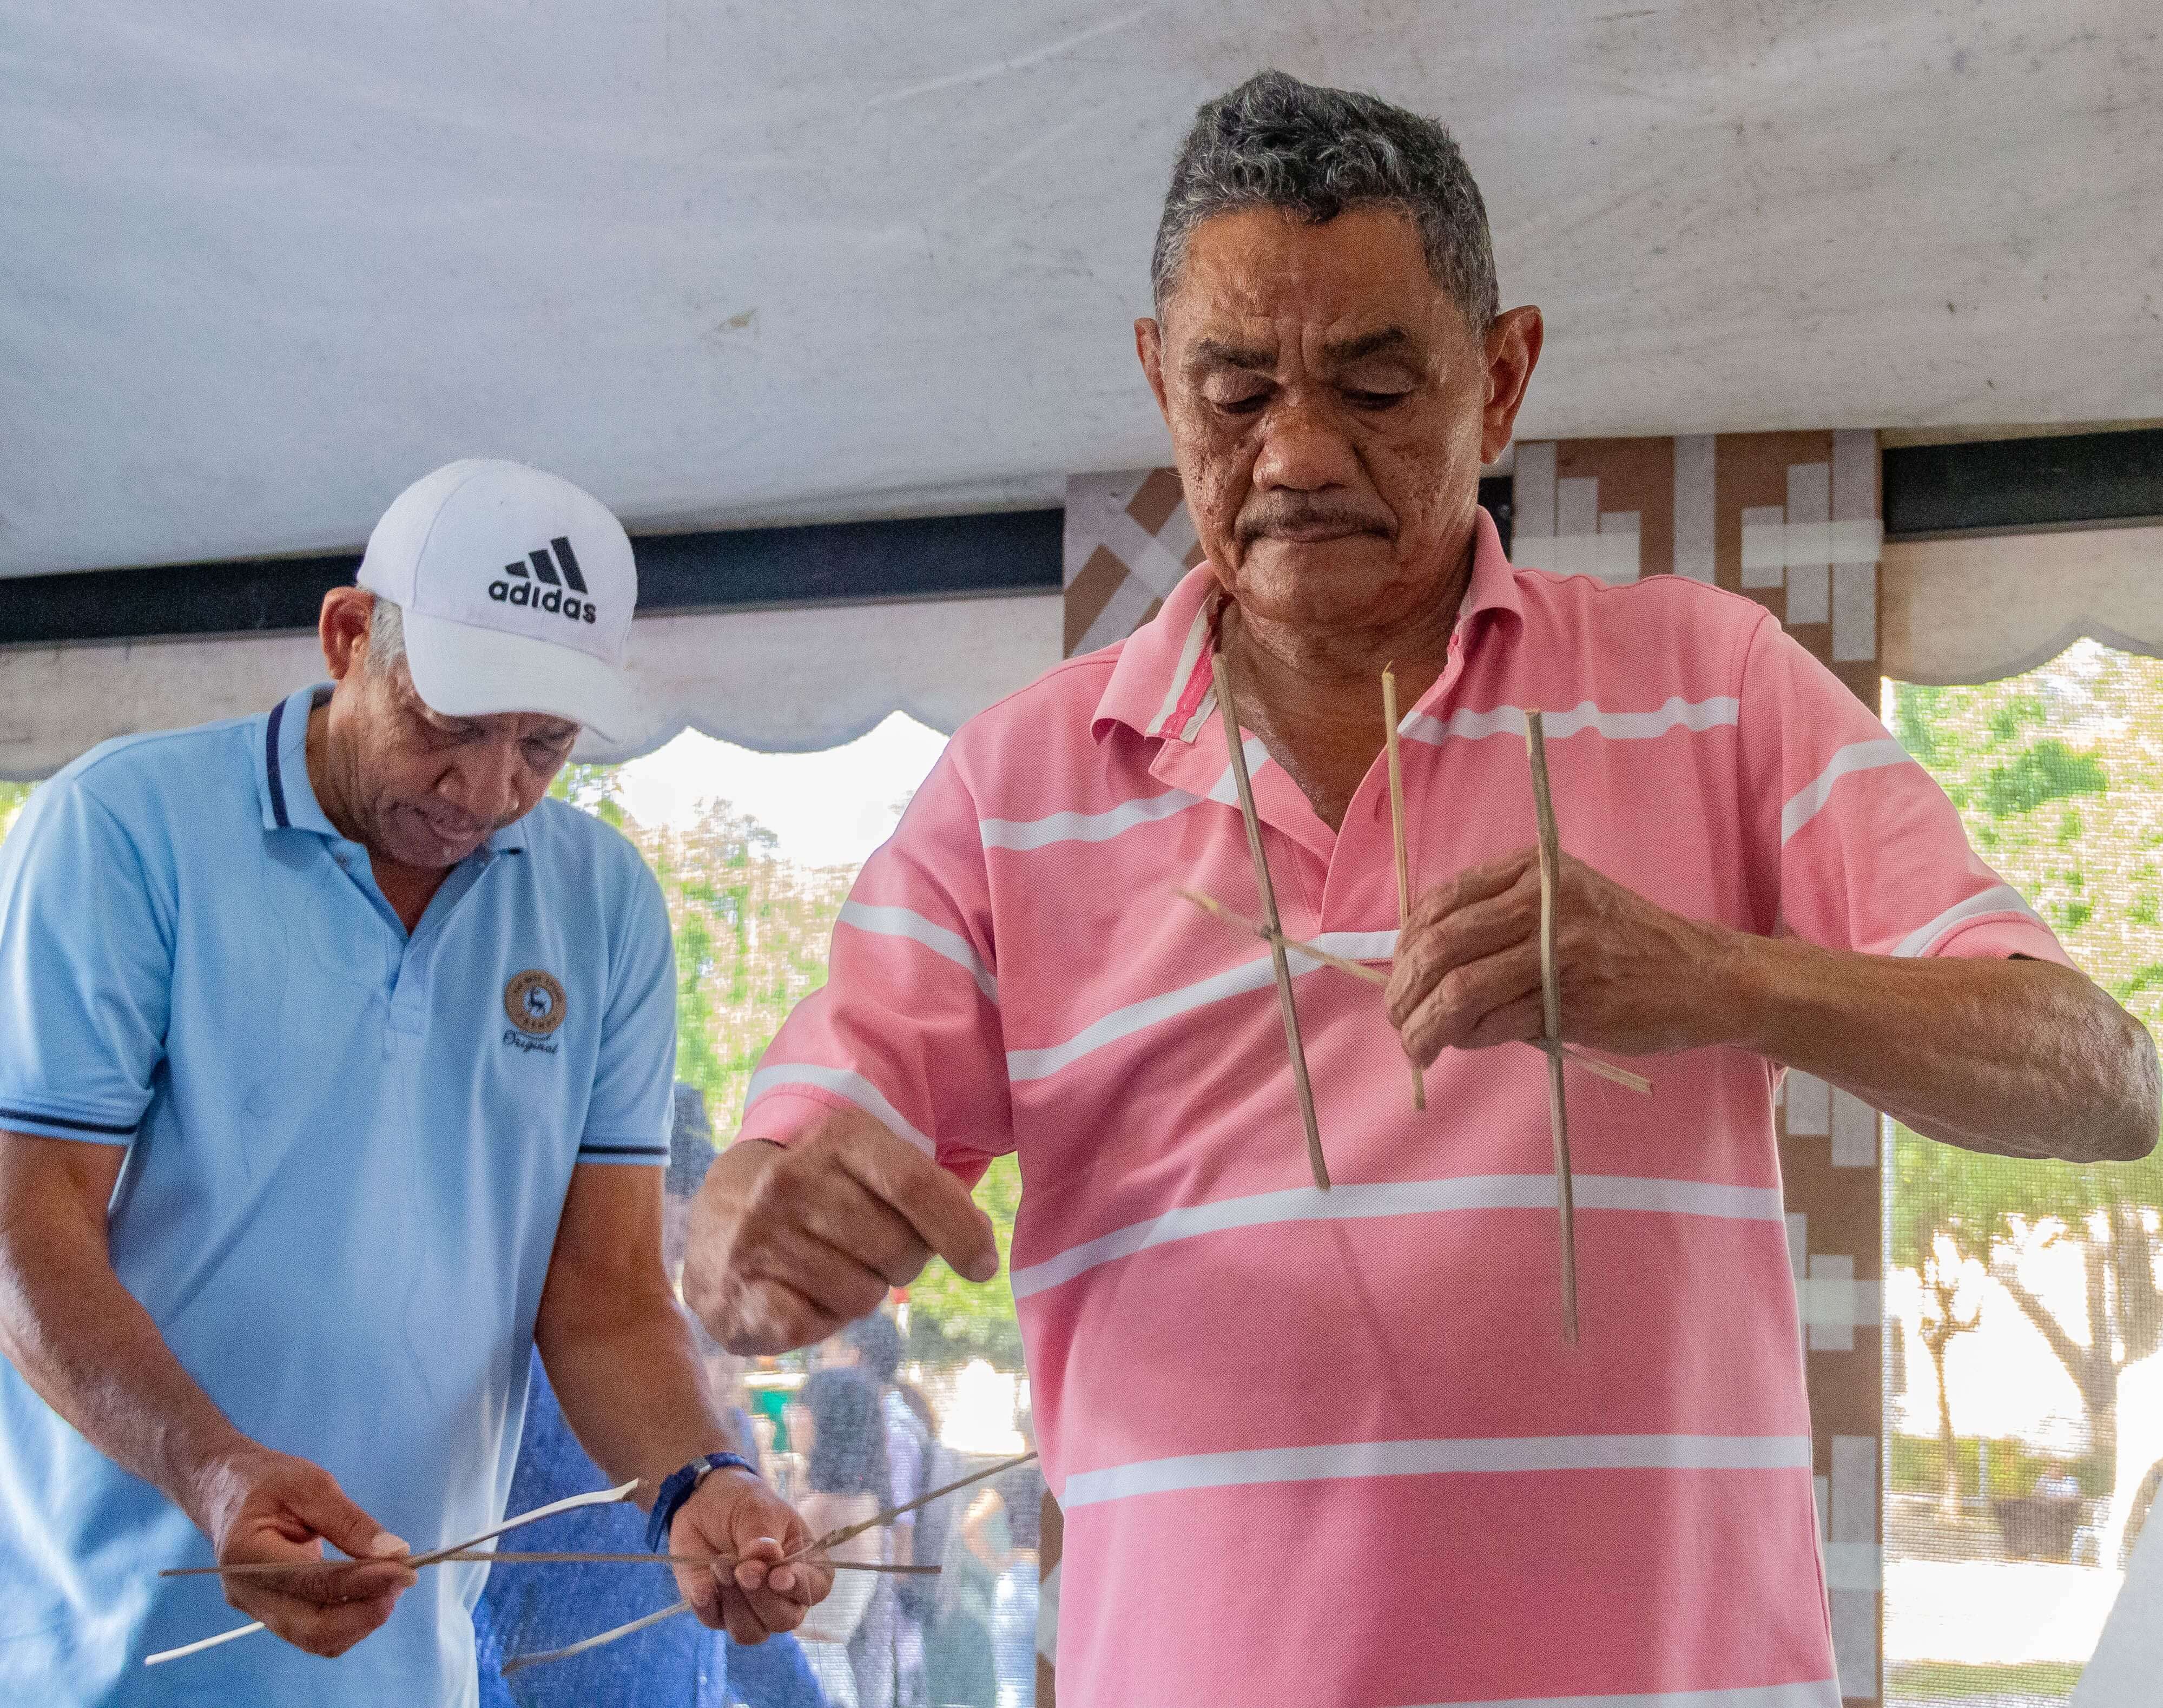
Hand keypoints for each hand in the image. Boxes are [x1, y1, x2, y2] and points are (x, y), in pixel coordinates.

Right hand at [193, 1443, 417, 1657]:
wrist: (225, 1490)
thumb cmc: (266, 1480)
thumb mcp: (310, 1483)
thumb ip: (349, 1520)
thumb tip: (395, 1552)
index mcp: (247, 1553)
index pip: (311, 1582)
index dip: (361, 1582)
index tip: (404, 1570)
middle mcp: (247, 1593)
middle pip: (311, 1629)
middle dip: (365, 1613)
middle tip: (403, 1581)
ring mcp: (256, 1608)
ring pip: (315, 1639)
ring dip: (360, 1620)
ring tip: (390, 1584)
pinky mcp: (271, 1612)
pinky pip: (313, 1631)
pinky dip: (348, 1620)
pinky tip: (369, 1592)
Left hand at [669, 1468, 834, 1642]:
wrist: (704, 1502)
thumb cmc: (743, 1503)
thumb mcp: (757, 1509)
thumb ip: (762, 1536)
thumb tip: (766, 1557)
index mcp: (804, 1564)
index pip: (817, 1588)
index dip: (800, 1588)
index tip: (777, 1575)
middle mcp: (782, 1594)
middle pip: (784, 1619)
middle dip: (760, 1597)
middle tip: (741, 1568)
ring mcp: (750, 1608)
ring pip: (751, 1632)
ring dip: (734, 1603)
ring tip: (719, 1565)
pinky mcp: (718, 1612)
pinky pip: (715, 1622)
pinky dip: (707, 1603)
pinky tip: (704, 1580)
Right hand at [686, 1107, 998, 1355]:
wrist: (716, 1218)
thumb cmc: (818, 1195)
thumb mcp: (868, 1169)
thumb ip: (927, 1195)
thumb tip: (980, 1241)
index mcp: (839, 1137)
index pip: (915, 1185)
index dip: (960, 1231)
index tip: (982, 1265)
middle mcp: (794, 1179)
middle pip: (897, 1249)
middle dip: (903, 1266)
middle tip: (875, 1257)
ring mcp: (760, 1237)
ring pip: (863, 1295)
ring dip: (860, 1294)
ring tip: (830, 1272)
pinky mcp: (737, 1292)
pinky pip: (815, 1327)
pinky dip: (821, 1322)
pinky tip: (801, 1297)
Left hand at [1386, 846, 1742, 1065]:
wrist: (1703, 976)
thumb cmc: (1625, 944)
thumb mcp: (1565, 902)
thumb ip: (1502, 917)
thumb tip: (1424, 963)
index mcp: (1534, 868)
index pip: (1444, 900)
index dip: (1408, 942)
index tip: (1400, 973)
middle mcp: (1542, 900)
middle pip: (1442, 945)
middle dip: (1405, 988)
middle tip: (1396, 1019)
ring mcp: (1558, 949)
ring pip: (1462, 989)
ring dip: (1425, 1025)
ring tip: (1415, 1048)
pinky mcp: (1572, 999)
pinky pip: (1497, 1022)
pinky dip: (1469, 1039)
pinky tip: (1462, 1046)